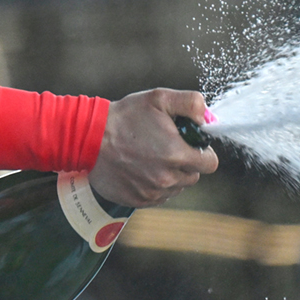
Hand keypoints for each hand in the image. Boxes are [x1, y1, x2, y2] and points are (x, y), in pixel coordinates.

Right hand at [88, 89, 217, 206]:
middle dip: (185, 162)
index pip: (210, 163)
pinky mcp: (139, 200)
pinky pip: (158, 196)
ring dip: (170, 174)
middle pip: (193, 176)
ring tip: (150, 156)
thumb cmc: (125, 117)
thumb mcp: (159, 99)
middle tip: (166, 146)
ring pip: (176, 187)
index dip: (203, 152)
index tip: (190, 144)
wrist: (89, 138)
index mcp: (177, 154)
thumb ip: (191, 103)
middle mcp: (167, 178)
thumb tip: (208, 117)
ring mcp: (152, 192)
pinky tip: (140, 168)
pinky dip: (154, 184)